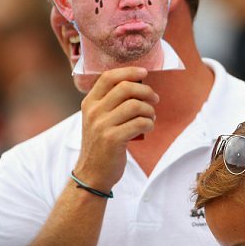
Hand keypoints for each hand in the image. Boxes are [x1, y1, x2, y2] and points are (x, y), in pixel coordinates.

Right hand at [74, 66, 158, 190]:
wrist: (92, 173)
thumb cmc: (101, 144)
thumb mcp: (98, 120)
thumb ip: (110, 103)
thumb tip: (137, 84)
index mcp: (89, 103)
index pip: (109, 77)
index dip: (129, 71)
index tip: (144, 73)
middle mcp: (93, 112)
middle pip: (125, 88)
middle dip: (146, 91)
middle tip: (155, 99)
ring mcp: (102, 125)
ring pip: (136, 105)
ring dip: (150, 110)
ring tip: (151, 118)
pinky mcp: (113, 139)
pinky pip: (140, 123)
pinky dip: (149, 123)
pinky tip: (148, 127)